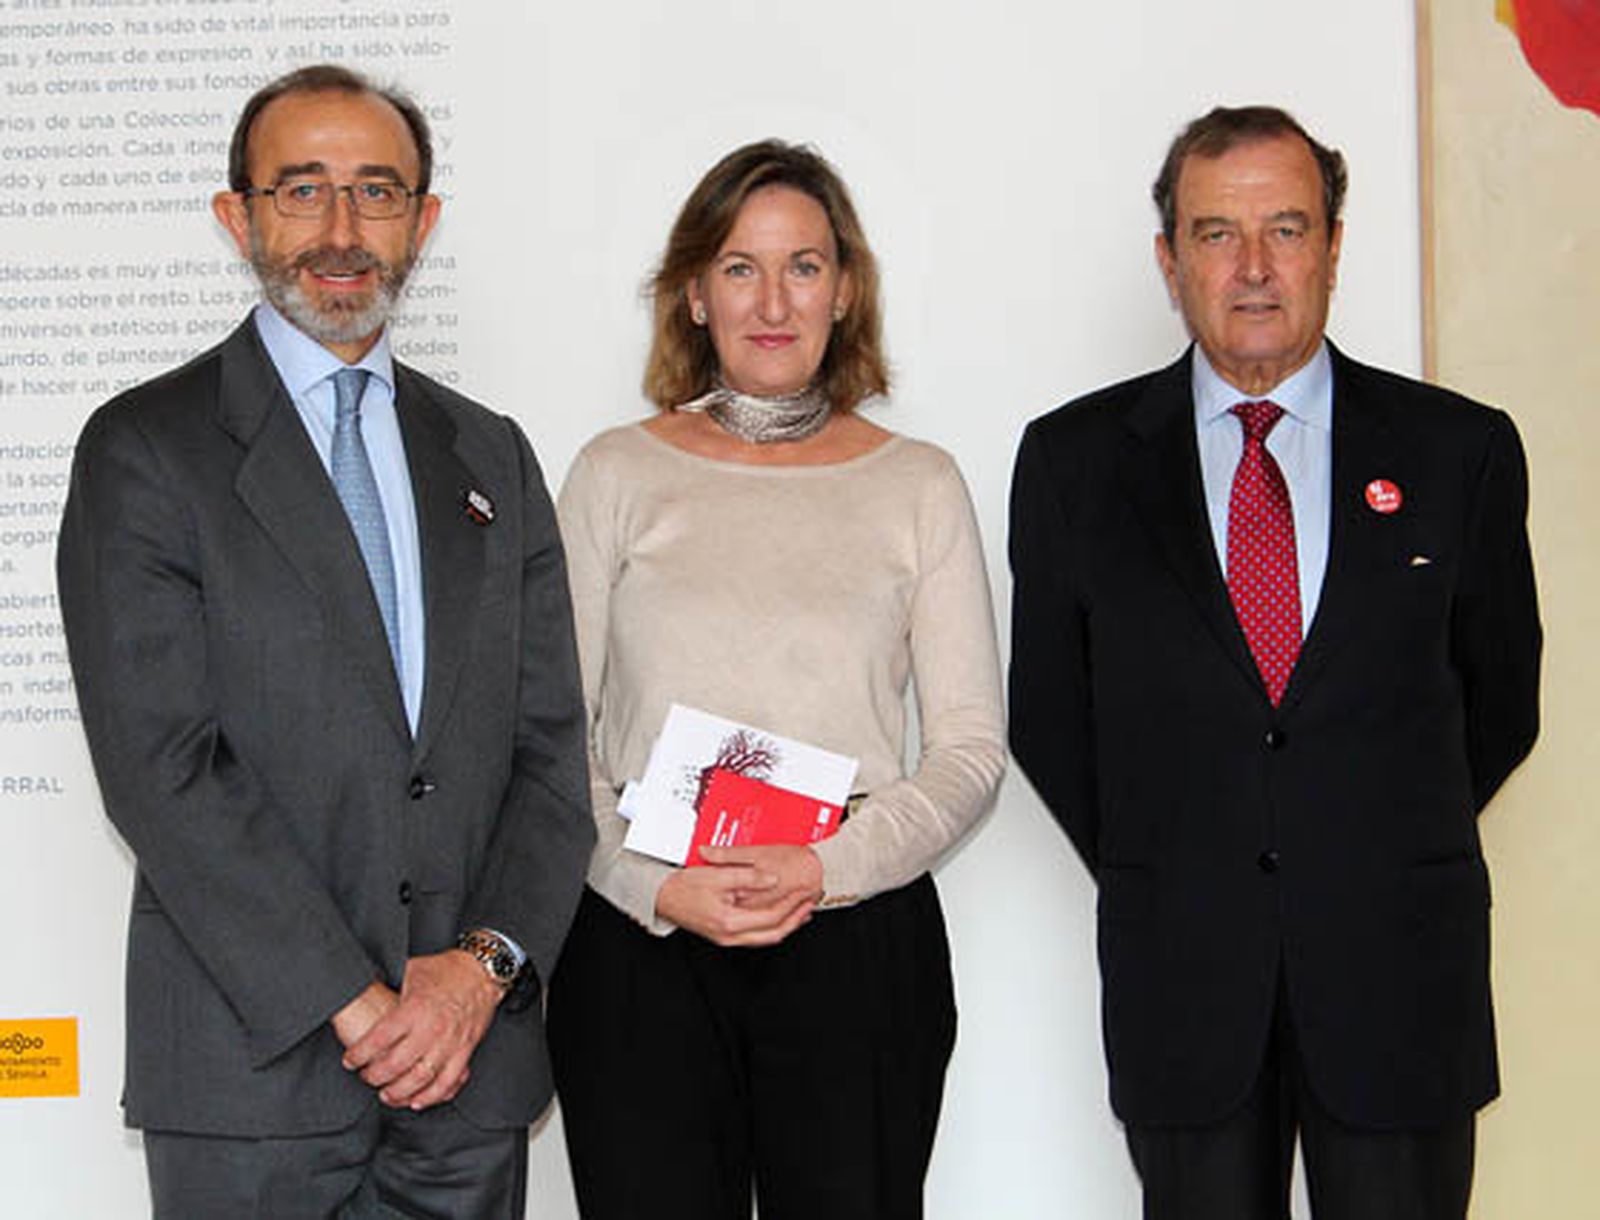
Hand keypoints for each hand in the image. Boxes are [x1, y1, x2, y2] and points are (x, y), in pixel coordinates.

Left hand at [339, 949, 502, 1109]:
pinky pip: (449, 1082)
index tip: (350, 1061)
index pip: (378, 1040)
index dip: (358, 1055)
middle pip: (395, 1066)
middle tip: (367, 1077)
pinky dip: (432, 1096)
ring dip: (400, 1093)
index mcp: (414, 1008)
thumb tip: (363, 985)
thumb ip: (389, 985)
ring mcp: (450, 1042)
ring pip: (421, 1080)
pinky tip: (418, 1100)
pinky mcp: (465, 1051)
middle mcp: (432, 1028)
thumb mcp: (412, 970)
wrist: (482, 972)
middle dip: (375, 1077)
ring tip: (387, 1095)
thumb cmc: (447, 970)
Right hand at [657, 845, 822, 946]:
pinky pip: (756, 935)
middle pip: (773, 934)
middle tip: (810, 902)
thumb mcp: (719, 875)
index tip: (803, 891)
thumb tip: (773, 880)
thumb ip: (749, 877)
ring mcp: (728, 939)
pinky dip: (772, 926)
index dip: (790, 904)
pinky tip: (779, 915)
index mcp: (730, 922)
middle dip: (795, 919)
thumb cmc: (685, 886)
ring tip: (801, 910)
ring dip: (786, 924)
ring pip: (766, 938)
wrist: (663, 898)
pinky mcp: (725, 935)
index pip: (771, 917)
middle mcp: (730, 936)